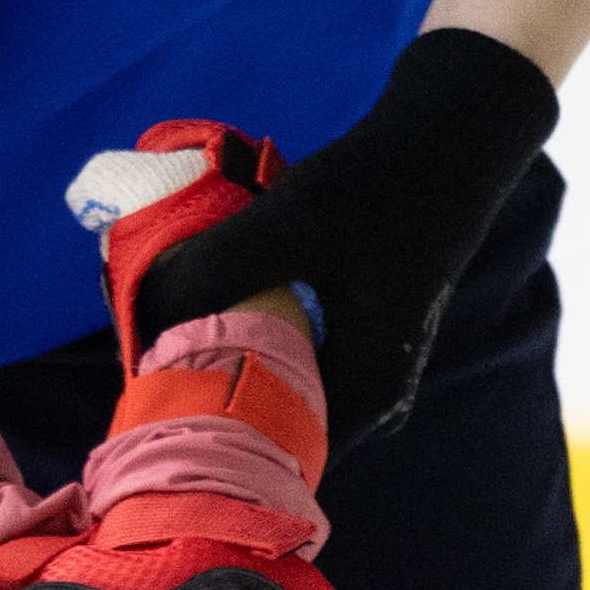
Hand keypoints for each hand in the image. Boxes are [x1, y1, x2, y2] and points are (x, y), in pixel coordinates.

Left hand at [116, 29, 558, 443]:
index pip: (267, 453)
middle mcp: (368, 395)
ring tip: (161, 329)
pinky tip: (206, 300)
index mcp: (362, 395)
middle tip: (142, 358)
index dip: (203, 432)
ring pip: (274, 381)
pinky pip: (286, 352)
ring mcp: (365, 365)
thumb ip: (216, 270)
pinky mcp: (355, 330)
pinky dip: (245, 331)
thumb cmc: (381, 187)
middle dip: (205, 392)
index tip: (147, 398)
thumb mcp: (290, 225)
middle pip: (268, 420)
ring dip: (221, 357)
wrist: (448, 136)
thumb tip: (141, 313)